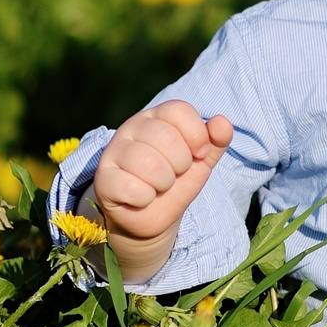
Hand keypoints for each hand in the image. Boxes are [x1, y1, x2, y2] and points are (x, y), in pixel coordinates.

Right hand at [90, 101, 233, 282]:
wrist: (152, 215)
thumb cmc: (176, 180)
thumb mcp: (201, 160)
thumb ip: (215, 141)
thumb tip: (223, 122)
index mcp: (156, 117)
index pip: (179, 110)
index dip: (196, 135)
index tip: (199, 153)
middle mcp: (131, 128)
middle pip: (166, 138)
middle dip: (181, 164)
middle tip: (174, 174)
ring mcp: (113, 152)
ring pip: (149, 163)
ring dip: (164, 183)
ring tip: (159, 186)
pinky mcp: (103, 179)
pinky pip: (132, 188)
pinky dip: (145, 198)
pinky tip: (142, 198)